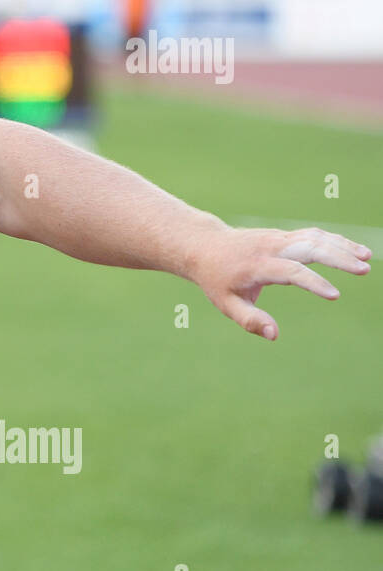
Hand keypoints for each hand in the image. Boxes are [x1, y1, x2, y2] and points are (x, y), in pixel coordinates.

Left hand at [189, 226, 371, 339]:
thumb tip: (274, 335)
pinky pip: (313, 235)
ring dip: (342, 245)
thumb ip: (249, 320)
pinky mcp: (284, 236)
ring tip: (366, 258)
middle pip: (308, 247)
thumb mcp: (225, 303)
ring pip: (314, 237)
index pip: (290, 271)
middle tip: (363, 269)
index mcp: (257, 265)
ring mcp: (278, 238)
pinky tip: (354, 251)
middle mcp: (270, 247)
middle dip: (337, 257)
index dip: (312, 282)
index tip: (334, 295)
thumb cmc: (216, 279)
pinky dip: (335, 241)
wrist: (204, 246)